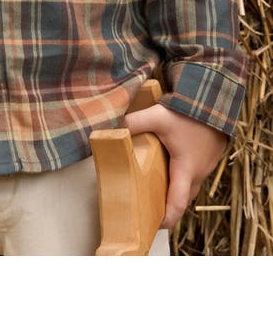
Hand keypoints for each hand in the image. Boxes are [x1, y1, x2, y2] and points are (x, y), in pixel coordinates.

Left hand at [123, 103, 227, 229]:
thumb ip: (134, 122)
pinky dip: (180, 180)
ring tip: (154, 191)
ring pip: (188, 188)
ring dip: (174, 192)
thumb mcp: (158, 116)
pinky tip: (167, 170)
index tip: (155, 226)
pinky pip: (193, 177)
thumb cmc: (189, 113)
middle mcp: (198, 173)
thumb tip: (111, 129)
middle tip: (148, 210)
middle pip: (182, 199)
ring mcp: (204, 167)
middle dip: (167, 208)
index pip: (178, 204)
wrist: (215, 101)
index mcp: (186, 170)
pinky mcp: (206, 159)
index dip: (167, 219)